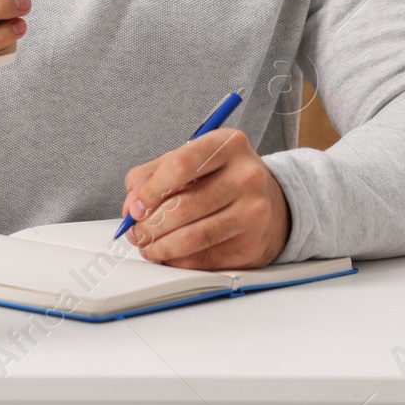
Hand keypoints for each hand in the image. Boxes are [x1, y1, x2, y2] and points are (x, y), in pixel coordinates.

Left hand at [119, 129, 290, 269]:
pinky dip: (179, 260)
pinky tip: (170, 254)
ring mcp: (253, 212)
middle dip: (150, 225)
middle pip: (184, 206)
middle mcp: (246, 176)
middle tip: (136, 232)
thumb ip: (155, 173)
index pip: (180, 166)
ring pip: (192, 237)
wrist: (272, 203)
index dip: (150, 190)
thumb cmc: (225, 178)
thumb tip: (132, 203)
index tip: (135, 207)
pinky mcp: (252, 245)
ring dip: (160, 247)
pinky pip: (204, 259)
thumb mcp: (194, 160)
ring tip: (148, 246)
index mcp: (229, 145)